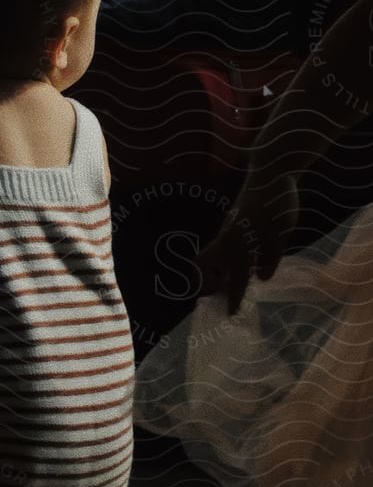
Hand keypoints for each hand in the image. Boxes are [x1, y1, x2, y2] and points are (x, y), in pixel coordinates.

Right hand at [196, 171, 299, 316]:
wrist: (271, 172)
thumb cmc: (277, 203)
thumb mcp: (281, 233)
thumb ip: (271, 256)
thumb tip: (260, 277)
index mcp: (238, 245)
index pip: (233, 279)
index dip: (232, 298)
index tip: (229, 314)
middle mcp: (227, 237)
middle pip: (206, 263)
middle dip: (209, 280)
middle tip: (221, 292)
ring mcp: (228, 227)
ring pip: (215, 254)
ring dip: (219, 268)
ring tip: (234, 278)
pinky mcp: (233, 220)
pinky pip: (224, 244)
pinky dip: (228, 256)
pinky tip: (246, 258)